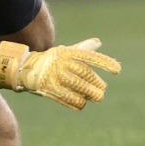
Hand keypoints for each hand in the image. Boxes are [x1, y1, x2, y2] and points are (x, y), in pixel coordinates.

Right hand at [0, 38, 120, 109]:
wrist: (27, 68)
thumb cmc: (52, 59)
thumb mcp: (66, 51)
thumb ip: (83, 48)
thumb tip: (98, 42)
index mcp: (69, 53)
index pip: (90, 57)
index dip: (105, 63)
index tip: (117, 70)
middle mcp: (63, 64)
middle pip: (86, 75)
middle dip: (96, 83)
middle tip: (102, 89)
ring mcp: (56, 77)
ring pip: (79, 88)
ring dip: (89, 94)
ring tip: (97, 97)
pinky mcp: (50, 89)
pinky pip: (68, 98)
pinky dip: (77, 102)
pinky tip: (82, 103)